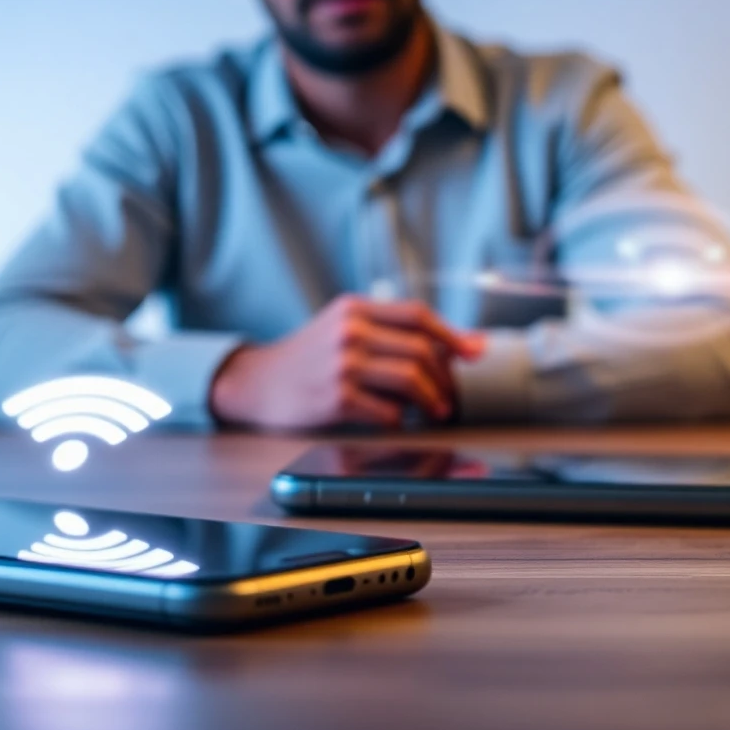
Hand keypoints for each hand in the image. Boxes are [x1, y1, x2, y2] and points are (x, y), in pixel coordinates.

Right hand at [208, 295, 484, 429]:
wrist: (255, 384)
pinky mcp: (337, 398)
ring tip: (434, 411)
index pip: (417, 315)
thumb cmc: (306, 360)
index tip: (474, 352)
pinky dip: (401, 420)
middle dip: (445, 378)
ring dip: (431, 400)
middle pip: (421, 350)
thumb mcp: (341, 328)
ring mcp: (343, 364)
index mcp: (354, 308)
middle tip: (449, 396)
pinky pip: (389, 412)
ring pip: (411, 380)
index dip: (452, 335)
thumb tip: (455, 345)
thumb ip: (387, 331)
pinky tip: (395, 420)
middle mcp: (349, 331)